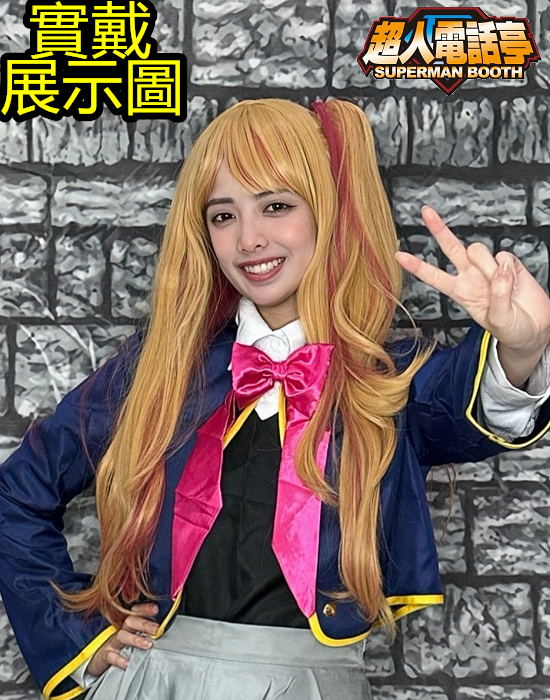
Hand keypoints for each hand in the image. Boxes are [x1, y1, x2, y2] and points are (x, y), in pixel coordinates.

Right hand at [87, 603, 158, 676]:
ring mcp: (112, 641)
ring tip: (148, 645)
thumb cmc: (121, 645)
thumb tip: (163, 627)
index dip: (145, 609)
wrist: (100, 658)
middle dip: (144, 623)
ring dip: (136, 639)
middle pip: (130, 621)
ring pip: (122, 636)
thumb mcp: (132, 635)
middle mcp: (120, 629)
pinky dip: (119, 659)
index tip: (155, 610)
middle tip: (156, 629)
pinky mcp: (106, 654)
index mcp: (128, 623)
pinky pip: (111, 656)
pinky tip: (128, 663)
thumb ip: (145, 630)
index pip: (135, 611)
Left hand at [395, 205, 549, 386]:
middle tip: (426, 212)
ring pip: (478, 250)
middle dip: (438, 229)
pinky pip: (504, 255)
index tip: (399, 256)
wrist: (535, 328)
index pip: (434, 276)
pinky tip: (515, 279)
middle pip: (451, 248)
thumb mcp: (499, 320)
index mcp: (461, 292)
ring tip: (502, 285)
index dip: (416, 266)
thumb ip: (498, 297)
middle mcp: (472, 276)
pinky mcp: (510, 263)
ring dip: (488, 266)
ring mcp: (490, 268)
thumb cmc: (512, 329)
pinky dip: (510, 267)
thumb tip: (500, 271)